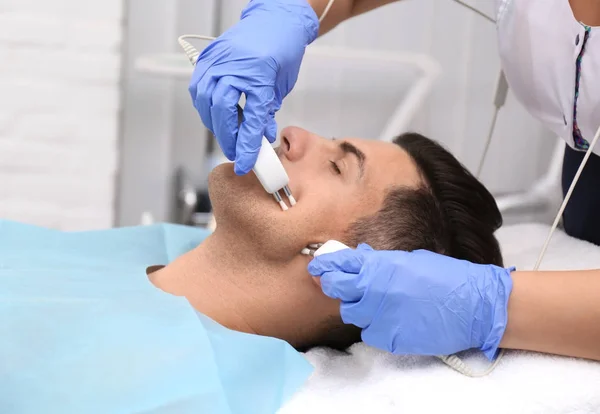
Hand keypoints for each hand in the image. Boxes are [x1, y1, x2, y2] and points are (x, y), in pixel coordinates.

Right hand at [188, 0, 318, 174]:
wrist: (274, 20)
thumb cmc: (281, 49)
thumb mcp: (279, 86)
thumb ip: (266, 113)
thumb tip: (260, 138)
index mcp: (258, 75)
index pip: (250, 120)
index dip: (247, 146)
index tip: (245, 163)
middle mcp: (233, 68)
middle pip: (222, 112)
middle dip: (228, 138)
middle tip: (236, 153)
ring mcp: (217, 61)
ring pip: (206, 102)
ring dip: (215, 124)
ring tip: (228, 135)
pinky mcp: (207, 59)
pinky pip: (199, 89)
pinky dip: (206, 106)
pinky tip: (217, 115)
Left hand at [308, 244, 513, 358]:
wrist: (474, 305)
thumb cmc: (446, 278)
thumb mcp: (411, 260)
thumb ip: (382, 262)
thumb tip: (361, 257)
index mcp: (380, 266)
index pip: (340, 266)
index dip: (325, 267)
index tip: (318, 268)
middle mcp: (375, 291)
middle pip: (338, 291)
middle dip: (336, 287)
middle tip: (340, 286)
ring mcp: (381, 316)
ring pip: (353, 314)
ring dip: (360, 308)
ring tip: (378, 303)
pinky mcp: (390, 338)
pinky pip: (371, 333)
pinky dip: (376, 326)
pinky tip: (393, 319)